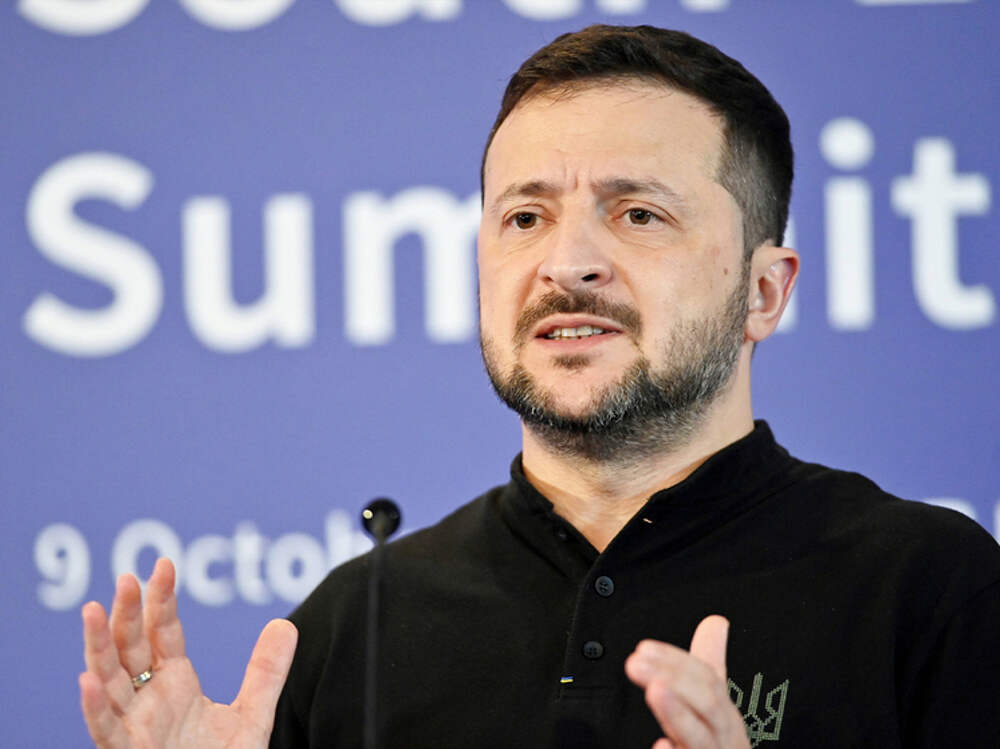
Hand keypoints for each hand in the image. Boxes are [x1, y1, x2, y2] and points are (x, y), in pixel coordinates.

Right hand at [80, 557, 297, 748]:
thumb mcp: (252, 715)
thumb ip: (266, 671)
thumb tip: (285, 623)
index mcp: (175, 685)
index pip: (164, 633)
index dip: (162, 600)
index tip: (163, 565)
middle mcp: (149, 702)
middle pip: (131, 649)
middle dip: (128, 614)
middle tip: (128, 577)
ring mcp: (135, 729)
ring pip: (108, 682)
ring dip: (97, 648)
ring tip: (93, 610)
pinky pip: (106, 731)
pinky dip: (95, 707)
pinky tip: (87, 680)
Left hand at [625, 615, 748, 748]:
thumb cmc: (721, 748)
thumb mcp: (716, 704)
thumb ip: (711, 663)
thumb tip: (715, 622)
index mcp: (723, 715)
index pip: (706, 679)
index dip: (675, 660)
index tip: (643, 648)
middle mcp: (723, 738)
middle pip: (707, 703)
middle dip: (675, 678)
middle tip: (636, 662)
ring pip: (700, 738)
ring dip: (679, 713)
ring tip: (656, 690)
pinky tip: (660, 746)